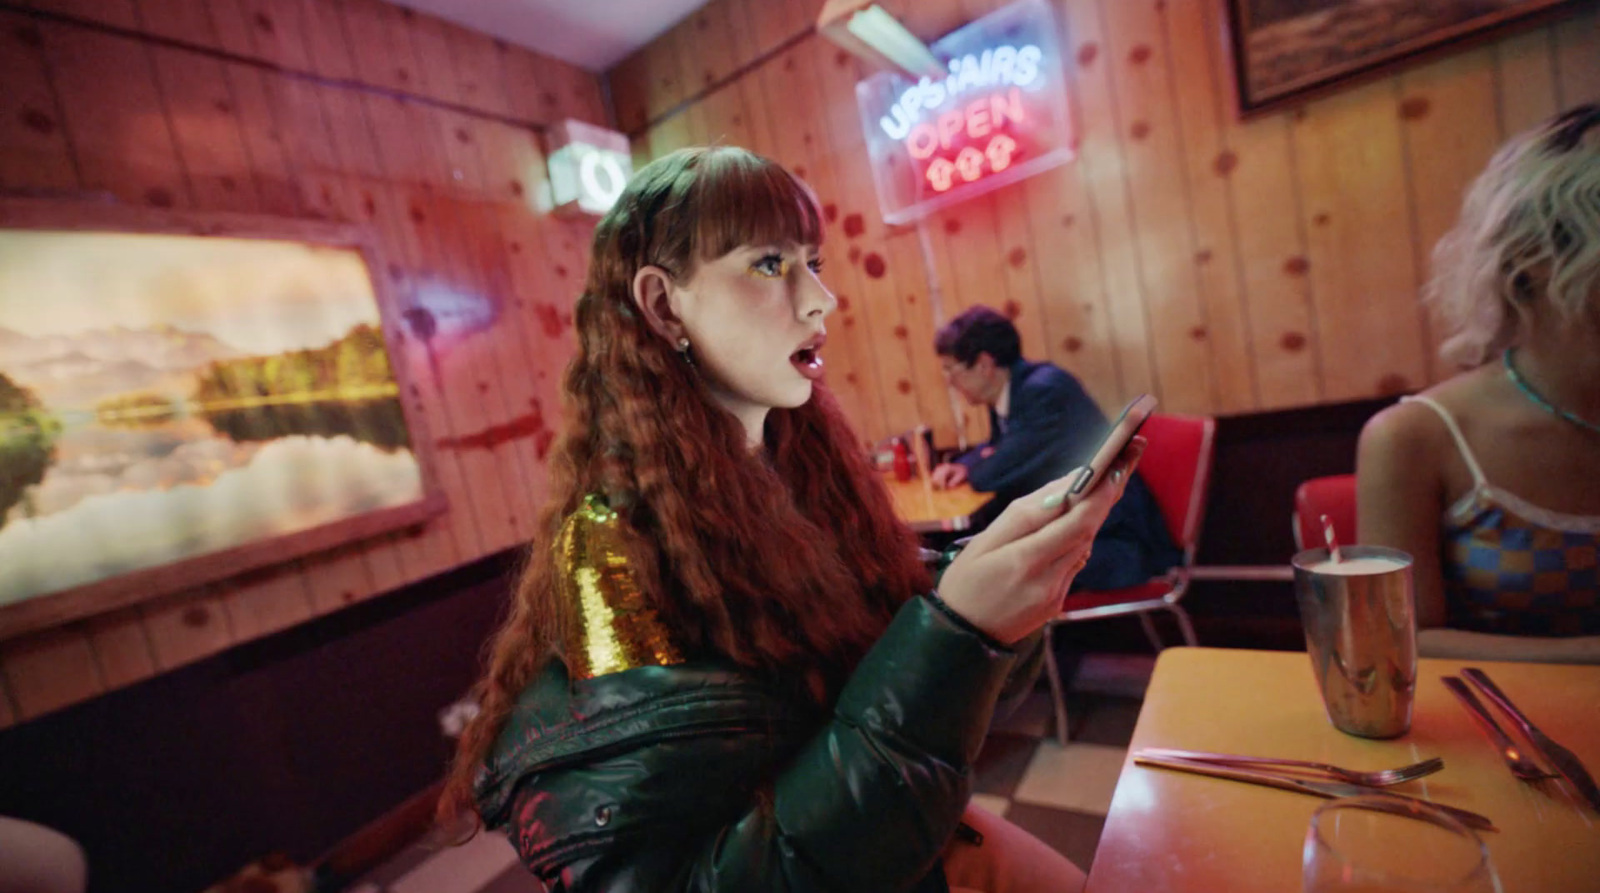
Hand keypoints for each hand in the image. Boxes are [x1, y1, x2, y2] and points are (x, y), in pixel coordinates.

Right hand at [936, 438, 1146, 644]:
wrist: (960, 638)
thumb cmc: (964, 584)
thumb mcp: (982, 543)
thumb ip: (1024, 516)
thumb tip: (1064, 489)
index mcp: (1026, 560)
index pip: (1077, 522)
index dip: (1100, 493)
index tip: (1117, 464)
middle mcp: (1049, 580)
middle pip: (1088, 531)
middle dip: (1107, 495)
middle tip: (1125, 460)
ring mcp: (1056, 595)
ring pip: (1083, 546)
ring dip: (1092, 515)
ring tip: (1104, 480)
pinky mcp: (1057, 603)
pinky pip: (1073, 563)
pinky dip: (1075, 539)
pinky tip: (1071, 522)